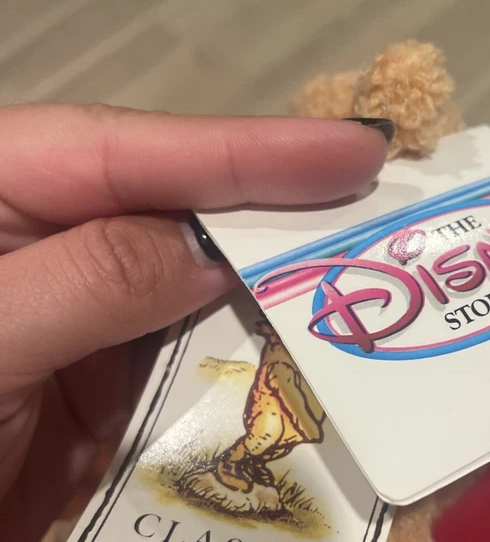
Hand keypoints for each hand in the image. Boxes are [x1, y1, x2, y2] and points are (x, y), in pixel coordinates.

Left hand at [0, 103, 387, 541]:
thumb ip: (91, 278)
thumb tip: (211, 251)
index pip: (137, 152)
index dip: (255, 151)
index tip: (360, 150)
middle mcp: (48, 243)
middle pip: (183, 216)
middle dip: (282, 218)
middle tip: (389, 215)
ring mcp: (80, 322)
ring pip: (197, 297)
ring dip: (275, 305)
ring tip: (369, 296)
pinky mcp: (101, 391)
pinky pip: (187, 369)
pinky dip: (243, 376)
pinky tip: (306, 375)